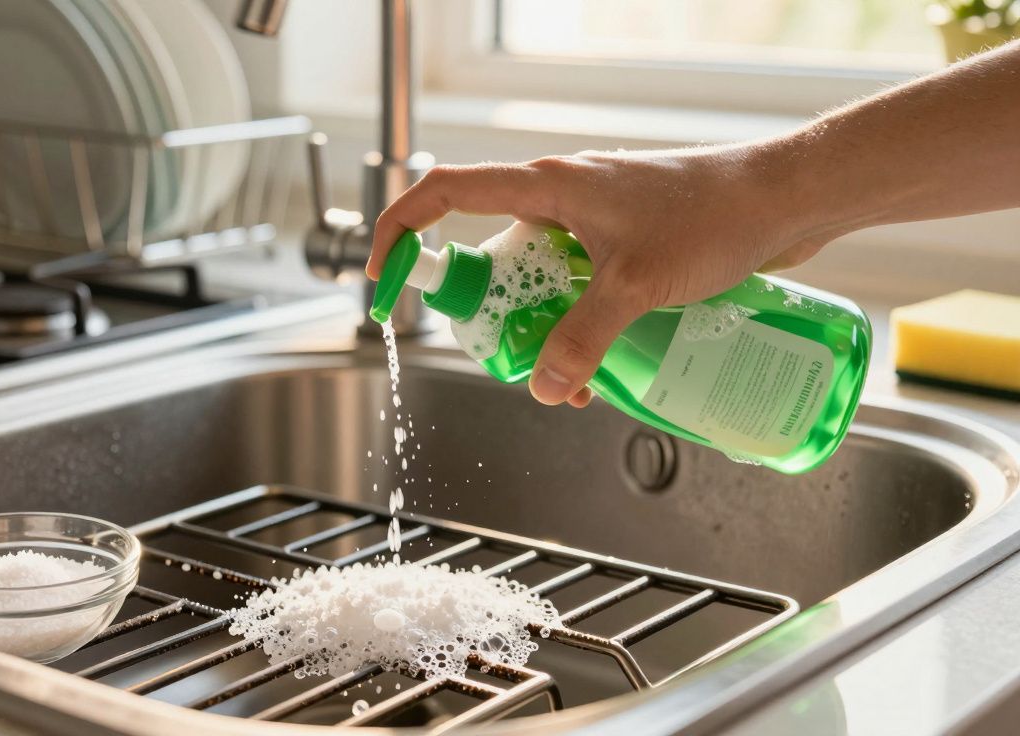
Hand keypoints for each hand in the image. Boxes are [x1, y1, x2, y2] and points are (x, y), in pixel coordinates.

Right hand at [367, 147, 843, 406]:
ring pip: (540, 277)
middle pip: (492, 251)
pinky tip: (610, 365)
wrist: (787, 198)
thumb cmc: (717, 216)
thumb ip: (583, 338)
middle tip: (510, 356)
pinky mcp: (625, 240)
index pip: (445, 193)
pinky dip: (580, 323)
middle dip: (493, 313)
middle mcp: (562, 196)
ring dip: (544, 328)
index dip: (403, 233)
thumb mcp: (637, 285)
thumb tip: (544, 387)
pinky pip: (579, 284)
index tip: (387, 280)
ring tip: (575, 379)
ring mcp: (594, 218)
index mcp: (547, 185)